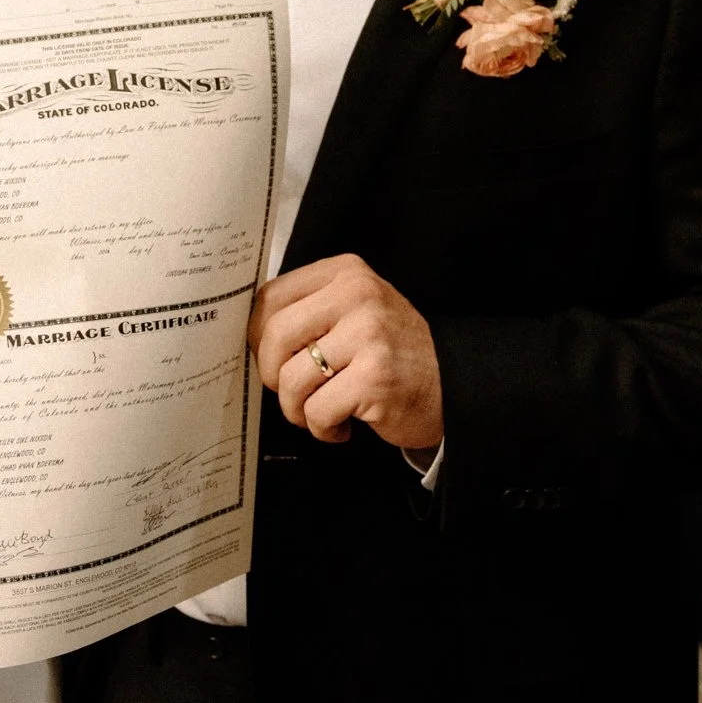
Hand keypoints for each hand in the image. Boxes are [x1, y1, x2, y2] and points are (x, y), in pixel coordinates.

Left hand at [248, 254, 442, 450]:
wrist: (452, 383)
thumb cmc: (391, 351)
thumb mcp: (354, 310)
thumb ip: (309, 310)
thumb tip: (249, 334)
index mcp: (345, 273)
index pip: (270, 297)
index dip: (257, 337)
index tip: (269, 359)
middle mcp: (357, 296)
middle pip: (274, 337)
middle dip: (271, 376)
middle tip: (291, 393)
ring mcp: (369, 335)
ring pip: (290, 380)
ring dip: (297, 410)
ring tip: (319, 412)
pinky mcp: (375, 377)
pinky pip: (317, 411)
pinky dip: (322, 429)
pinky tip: (342, 426)